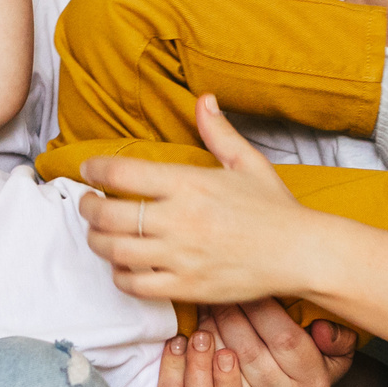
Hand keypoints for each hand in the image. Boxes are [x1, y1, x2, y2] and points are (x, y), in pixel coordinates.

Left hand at [79, 97, 319, 306]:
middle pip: (107, 214)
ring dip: (96, 241)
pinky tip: (124, 264)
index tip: (88, 171)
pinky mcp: (186, 287)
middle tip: (88, 203)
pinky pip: (135, 284)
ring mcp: (181, 256)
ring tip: (98, 233)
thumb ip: (218, 131)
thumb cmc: (274, 208)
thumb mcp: (247, 162)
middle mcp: (179, 220)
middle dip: (87, 208)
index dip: (94, 170)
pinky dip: (120, 274)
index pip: (121, 173)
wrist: (300, 253)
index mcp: (189, 184)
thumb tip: (204, 99)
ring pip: (114, 250)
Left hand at [201, 300, 355, 386]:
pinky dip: (197, 355)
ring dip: (209, 330)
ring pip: (224, 365)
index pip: (285, 337)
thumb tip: (322, 327)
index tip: (247, 281)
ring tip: (204, 304)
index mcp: (313, 380)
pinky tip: (194, 332)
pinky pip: (207, 382)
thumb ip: (338, 337)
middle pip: (249, 349)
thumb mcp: (336, 353)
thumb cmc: (311, 368)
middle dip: (229, 312)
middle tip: (216, 287)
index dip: (262, 308)